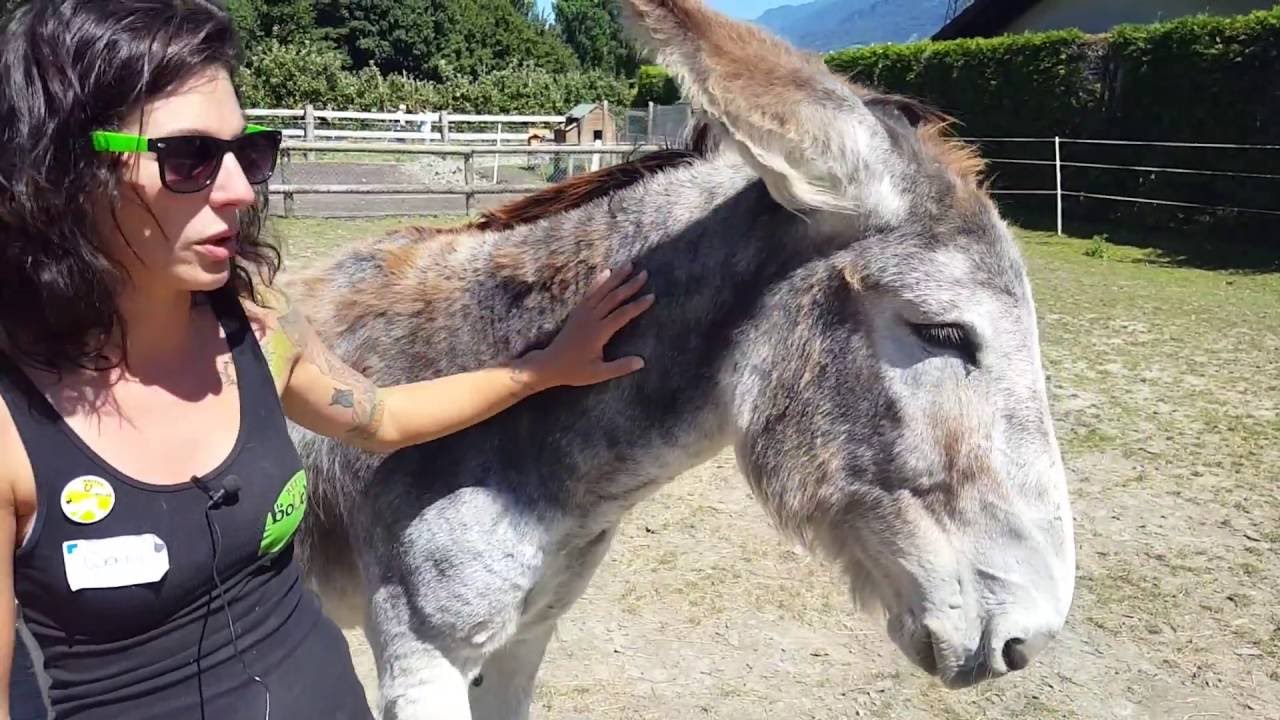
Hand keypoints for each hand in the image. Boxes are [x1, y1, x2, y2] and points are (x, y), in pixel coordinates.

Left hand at [519, 262, 654, 389]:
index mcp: (599, 332)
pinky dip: (599, 281)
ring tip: (629, 265)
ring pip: (602, 291)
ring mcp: (583, 313)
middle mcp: (591, 318)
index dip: (638, 305)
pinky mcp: (577, 311)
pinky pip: (590, 292)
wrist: (549, 364)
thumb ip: (620, 367)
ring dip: (616, 277)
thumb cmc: (575, 370)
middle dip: (630, 285)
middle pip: (614, 297)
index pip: (622, 315)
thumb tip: (642, 361)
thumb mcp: (598, 373)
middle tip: (645, 274)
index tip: (652, 296)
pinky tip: (606, 271)